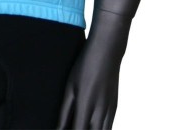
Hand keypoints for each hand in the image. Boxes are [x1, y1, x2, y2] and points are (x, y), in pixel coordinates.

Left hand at [57, 10, 130, 128]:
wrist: (107, 52)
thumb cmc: (85, 66)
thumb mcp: (70, 87)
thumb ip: (64, 111)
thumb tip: (58, 128)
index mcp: (85, 105)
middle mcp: (100, 111)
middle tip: (73, 125)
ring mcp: (110, 110)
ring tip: (81, 124)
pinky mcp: (115, 108)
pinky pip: (108, 127)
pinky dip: (100, 129)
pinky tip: (91, 124)